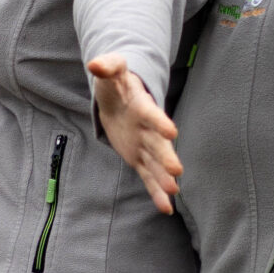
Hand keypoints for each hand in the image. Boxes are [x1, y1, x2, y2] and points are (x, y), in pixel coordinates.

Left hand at [87, 57, 180, 214]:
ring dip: (164, 178)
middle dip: (166, 156)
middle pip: (158, 144)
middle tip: (177, 170)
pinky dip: (156, 192)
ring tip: (175, 191)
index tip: (172, 131)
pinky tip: (166, 208)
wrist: (119, 100)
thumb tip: (96, 63)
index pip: (151, 115)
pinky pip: (148, 177)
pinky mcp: (139, 159)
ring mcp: (145, 146)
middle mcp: (148, 130)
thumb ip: (107, 66)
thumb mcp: (110, 72)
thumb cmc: (116, 85)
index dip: (159, 122)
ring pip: (155, 164)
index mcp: (143, 107)